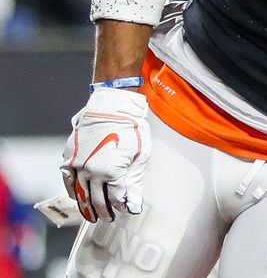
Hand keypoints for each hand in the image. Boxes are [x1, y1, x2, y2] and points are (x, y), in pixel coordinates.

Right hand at [60, 88, 150, 222]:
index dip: (120, 207)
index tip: (125, 211)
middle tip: (107, 219)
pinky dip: (71, 191)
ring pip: (80, 193)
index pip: (114, 198)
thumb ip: (134, 183)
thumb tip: (133, 206)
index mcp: (110, 172)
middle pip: (96, 199)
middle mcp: (91, 172)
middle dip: (103, 211)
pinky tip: (77, 198)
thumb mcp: (140, 156)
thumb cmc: (132, 128)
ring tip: (92, 216)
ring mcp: (77, 164)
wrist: (113, 106)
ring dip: (86, 207)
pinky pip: (67, 180)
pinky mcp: (69, 156)